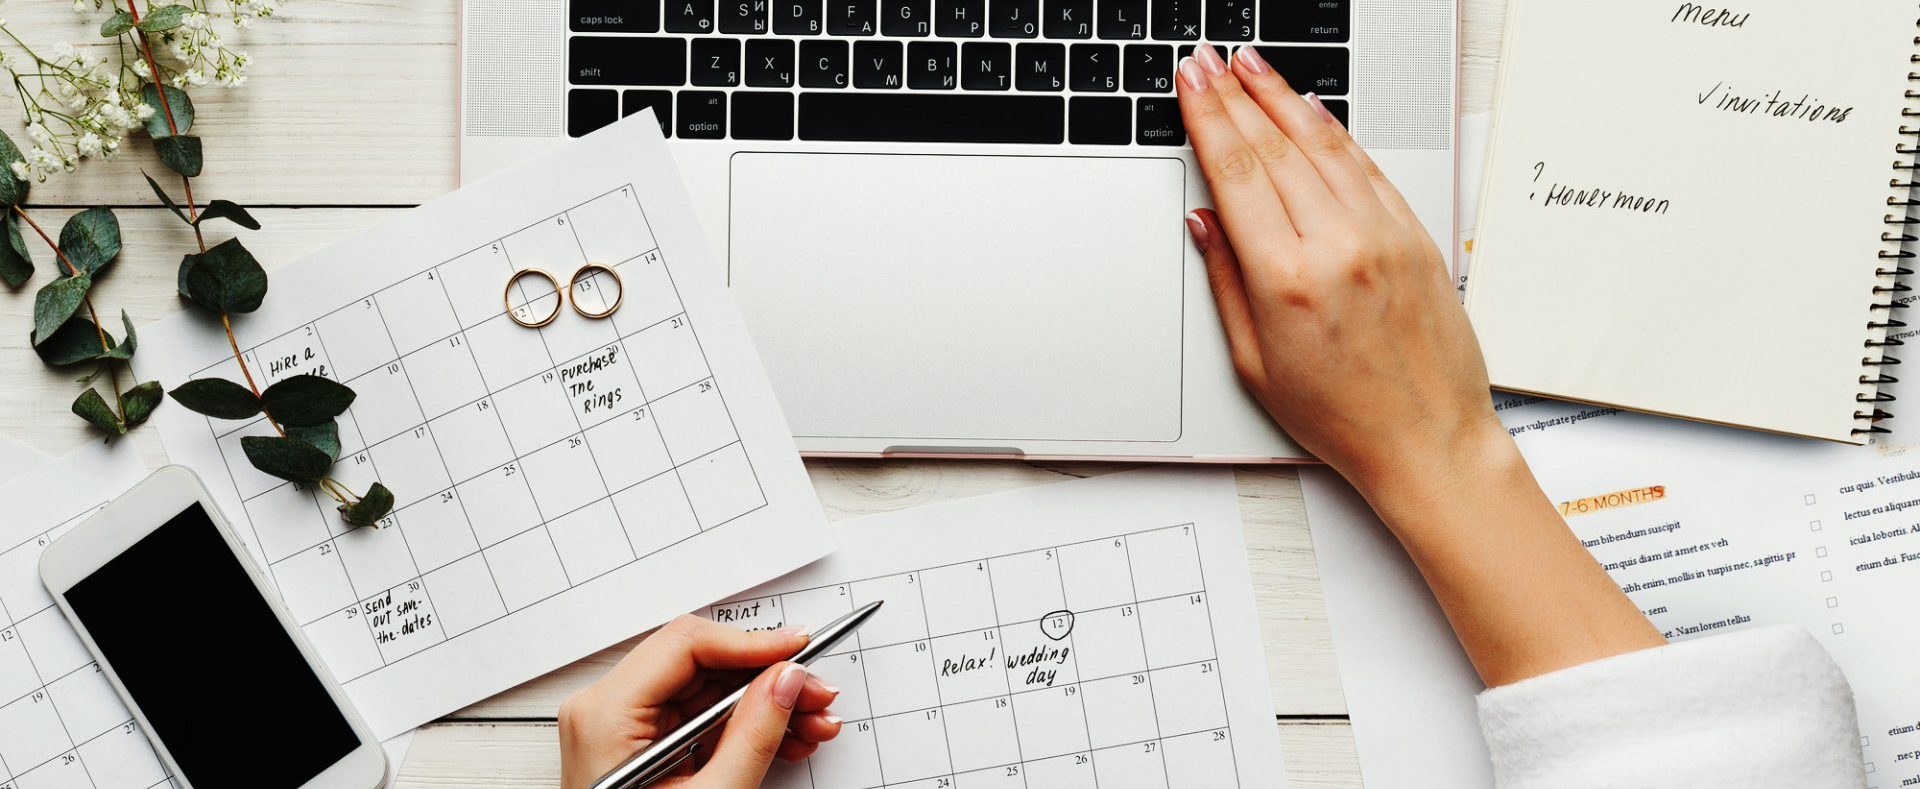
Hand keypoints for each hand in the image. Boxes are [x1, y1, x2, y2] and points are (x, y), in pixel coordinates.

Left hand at [559, 616, 842, 788]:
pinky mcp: (641, 743)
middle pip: (702, 663)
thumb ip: (754, 735)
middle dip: (768, 678)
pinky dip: (745, 725)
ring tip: (813, 725)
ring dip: (766, 703)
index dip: (752, 643)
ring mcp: (621, 726)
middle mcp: (605, 711)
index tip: (801, 652)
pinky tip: (787, 739)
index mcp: (606, 716)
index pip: (687, 645)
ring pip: (708, 688)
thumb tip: (787, 679)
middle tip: (818, 695)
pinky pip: (700, 716)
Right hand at [1177, 45, 1664, 684]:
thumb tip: (1205, 221)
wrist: (1429, 441)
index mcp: (1287, 280)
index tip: (1189, 84)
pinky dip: (1336, 132)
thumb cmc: (1341, 418)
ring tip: (1253, 67)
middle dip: (1236, 97)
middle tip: (1209, 62)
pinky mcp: (1415, 237)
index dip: (1207, 120)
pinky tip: (1313, 110)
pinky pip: (1368, 168)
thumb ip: (1226, 282)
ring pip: (1325, 146)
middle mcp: (1338, 247)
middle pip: (1276, 148)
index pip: (1237, 174)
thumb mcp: (1255, 363)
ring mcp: (1383, 237)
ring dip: (1283, 99)